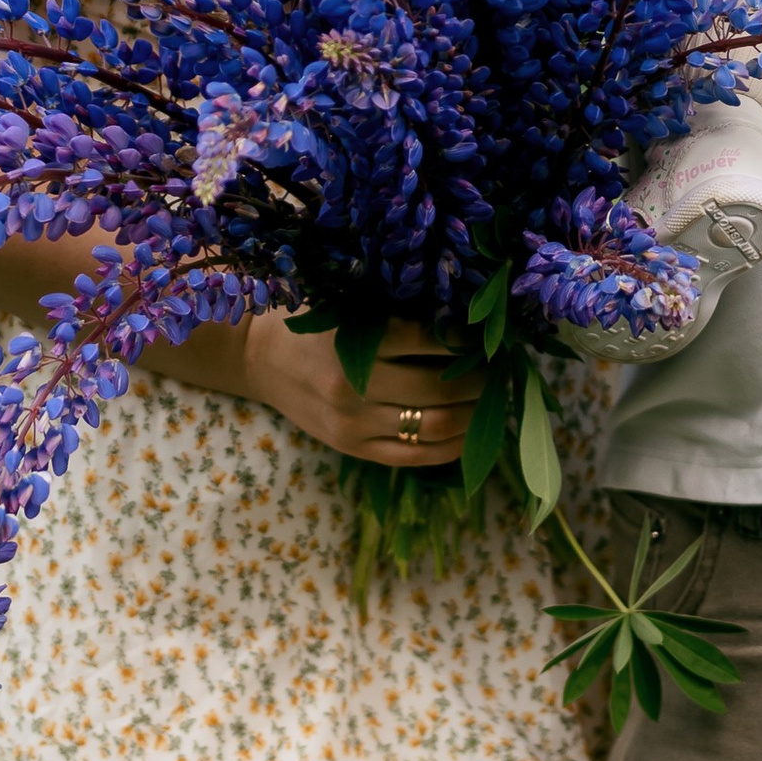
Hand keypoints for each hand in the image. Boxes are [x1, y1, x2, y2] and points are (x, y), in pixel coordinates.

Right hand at [155, 311, 481, 465]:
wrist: (258, 356)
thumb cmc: (310, 320)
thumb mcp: (349, 303)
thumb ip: (399, 312)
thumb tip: (468, 318)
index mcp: (356, 341)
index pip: (431, 341)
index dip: (469, 341)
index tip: (491, 336)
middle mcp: (355, 387)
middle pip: (440, 389)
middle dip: (482, 381)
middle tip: (502, 370)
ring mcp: (354, 425)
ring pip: (435, 427)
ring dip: (475, 415)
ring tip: (493, 400)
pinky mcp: (354, 449)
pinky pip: (416, 457)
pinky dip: (453, 447)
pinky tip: (472, 432)